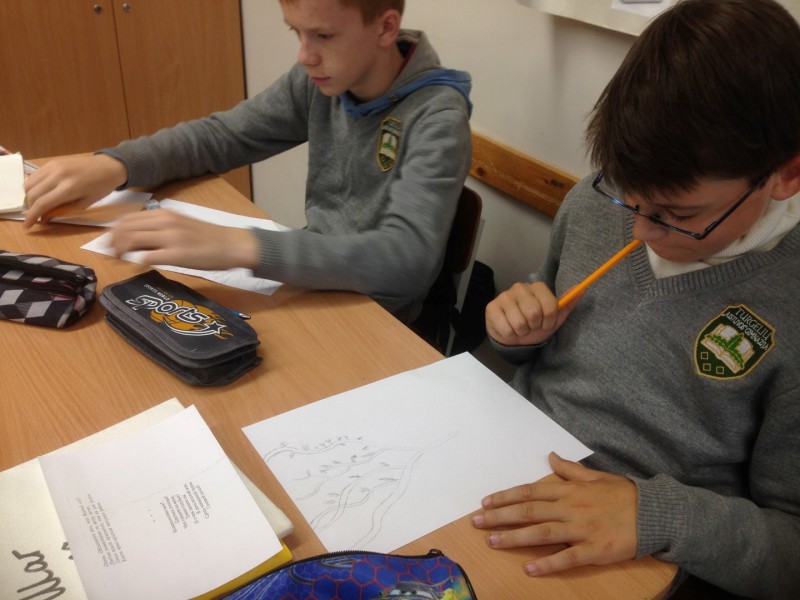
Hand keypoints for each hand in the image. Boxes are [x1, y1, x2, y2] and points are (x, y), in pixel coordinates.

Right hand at [23, 154, 127, 227]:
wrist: (108, 167)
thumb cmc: (100, 188)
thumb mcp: (84, 204)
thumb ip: (62, 211)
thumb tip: (43, 218)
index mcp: (69, 188)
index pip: (42, 203)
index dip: (31, 216)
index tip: (27, 226)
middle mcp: (57, 175)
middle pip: (32, 194)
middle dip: (29, 208)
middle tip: (35, 215)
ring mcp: (52, 166)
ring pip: (28, 183)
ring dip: (29, 197)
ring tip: (38, 204)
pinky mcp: (51, 162)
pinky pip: (34, 175)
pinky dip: (33, 186)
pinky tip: (41, 192)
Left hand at [109, 209, 259, 270]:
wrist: (232, 244)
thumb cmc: (209, 238)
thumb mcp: (181, 225)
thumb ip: (160, 229)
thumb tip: (138, 240)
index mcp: (165, 214)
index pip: (128, 218)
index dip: (113, 230)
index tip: (109, 241)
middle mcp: (165, 222)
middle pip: (126, 228)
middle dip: (112, 241)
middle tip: (109, 253)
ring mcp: (171, 238)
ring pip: (132, 240)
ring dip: (120, 251)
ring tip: (118, 260)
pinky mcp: (177, 254)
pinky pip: (146, 257)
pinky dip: (136, 262)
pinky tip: (137, 267)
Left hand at [471, 452, 637, 575]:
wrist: (654, 512)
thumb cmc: (623, 493)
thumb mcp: (595, 476)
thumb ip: (569, 469)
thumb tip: (551, 456)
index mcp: (568, 490)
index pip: (529, 491)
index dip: (505, 497)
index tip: (485, 502)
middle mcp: (570, 508)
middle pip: (528, 511)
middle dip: (499, 516)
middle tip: (476, 522)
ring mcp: (581, 529)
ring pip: (541, 533)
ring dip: (514, 538)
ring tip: (492, 541)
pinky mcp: (593, 550)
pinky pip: (567, 558)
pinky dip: (548, 563)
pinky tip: (530, 568)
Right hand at [485, 282, 574, 345]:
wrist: (514, 337)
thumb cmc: (535, 325)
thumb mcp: (554, 318)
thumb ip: (567, 304)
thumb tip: (582, 289)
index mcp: (537, 287)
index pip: (550, 305)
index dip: (549, 320)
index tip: (545, 324)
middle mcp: (520, 287)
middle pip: (534, 313)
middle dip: (534, 326)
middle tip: (531, 326)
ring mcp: (504, 296)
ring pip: (519, 323)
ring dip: (522, 332)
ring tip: (520, 328)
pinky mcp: (491, 308)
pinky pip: (506, 329)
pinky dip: (510, 335)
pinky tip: (509, 329)